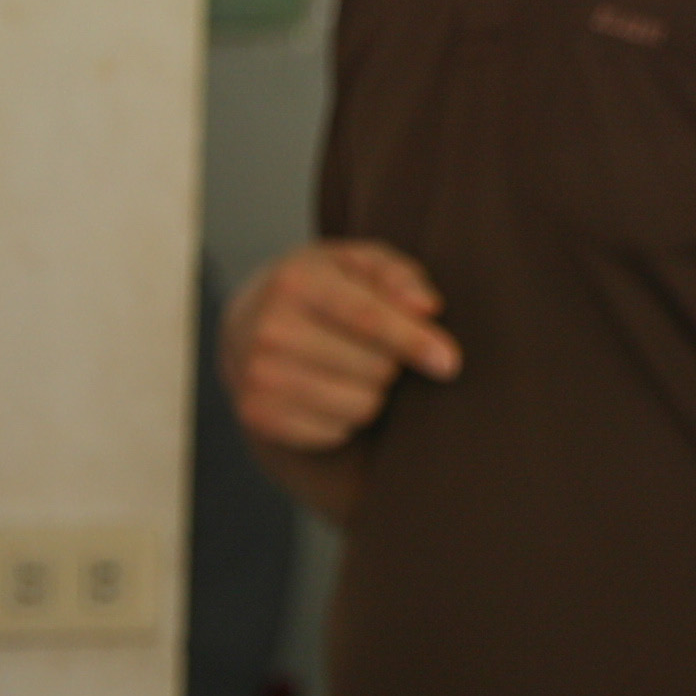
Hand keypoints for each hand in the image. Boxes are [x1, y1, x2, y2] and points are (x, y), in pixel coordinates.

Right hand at [220, 241, 462, 458]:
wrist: (246, 323)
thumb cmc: (321, 287)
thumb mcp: (358, 263)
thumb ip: (398, 275)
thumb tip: (427, 309)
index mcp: (297, 282)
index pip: (368, 319)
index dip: (414, 342)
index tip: (449, 362)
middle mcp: (270, 330)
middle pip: (373, 369)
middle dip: (390, 363)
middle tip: (376, 350)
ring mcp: (257, 376)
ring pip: (359, 406)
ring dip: (371, 393)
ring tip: (353, 370)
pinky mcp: (256, 414)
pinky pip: (335, 432)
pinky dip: (343, 417)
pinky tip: (328, 392)